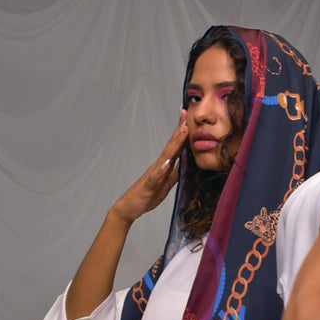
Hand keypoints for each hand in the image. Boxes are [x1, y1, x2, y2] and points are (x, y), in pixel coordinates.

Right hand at [111, 110, 188, 224]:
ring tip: (183, 131)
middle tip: (185, 113)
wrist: (130, 206)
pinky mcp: (148, 184)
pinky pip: (155, 176)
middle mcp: (159, 165)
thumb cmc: (148, 195)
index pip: (175, 146)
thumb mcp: (167, 184)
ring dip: (175, 143)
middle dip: (179, 129)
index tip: (188, 117)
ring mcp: (153, 174)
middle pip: (171, 145)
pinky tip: (167, 163)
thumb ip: (176, 172)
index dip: (183, 132)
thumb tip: (187, 162)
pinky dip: (162, 169)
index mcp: (164, 165)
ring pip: (166, 156)